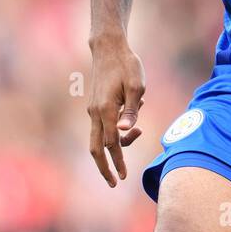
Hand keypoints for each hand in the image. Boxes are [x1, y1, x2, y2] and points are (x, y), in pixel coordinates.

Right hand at [87, 35, 145, 185]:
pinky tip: (132, 115)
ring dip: (113, 148)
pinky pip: (102, 127)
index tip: (123, 177)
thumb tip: (125, 131)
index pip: (112, 144)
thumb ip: (132, 111)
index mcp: (106, 109)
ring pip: (97, 139)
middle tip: (113, 183)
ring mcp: (93, 110)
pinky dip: (114, 132)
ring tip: (136, 130)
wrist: (108, 48)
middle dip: (104, 168)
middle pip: (96, 148)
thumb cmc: (127, 65)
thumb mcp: (137, 86)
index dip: (118, 162)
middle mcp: (95, 112)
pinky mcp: (95, 106)